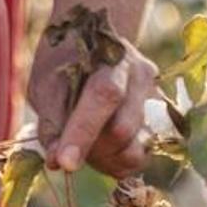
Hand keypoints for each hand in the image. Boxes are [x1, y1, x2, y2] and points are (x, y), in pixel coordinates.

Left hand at [28, 35, 158, 176]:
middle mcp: (141, 76)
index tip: (65, 163)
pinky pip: (140, 158)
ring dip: (105, 159)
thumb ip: (52, 121)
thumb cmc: (63, 66)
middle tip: (68, 148)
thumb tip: (58, 163)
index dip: (83, 132)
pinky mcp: (160, 124)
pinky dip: (116, 163)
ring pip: (135, 151)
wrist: (93, 44)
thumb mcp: (46, 85)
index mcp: (111, 57)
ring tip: (87, 147)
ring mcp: (155, 101)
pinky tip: (102, 151)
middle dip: (91, 149)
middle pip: (122, 131)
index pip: (103, 97)